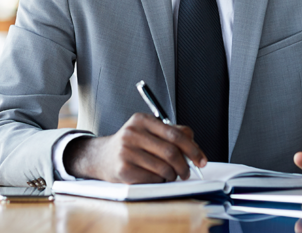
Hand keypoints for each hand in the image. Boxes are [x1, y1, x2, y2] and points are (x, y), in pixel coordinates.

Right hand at [63, 113, 207, 183]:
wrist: (100, 157)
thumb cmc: (130, 144)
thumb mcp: (148, 131)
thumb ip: (171, 132)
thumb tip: (193, 142)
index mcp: (142, 120)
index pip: (175, 134)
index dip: (193, 149)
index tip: (201, 160)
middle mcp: (132, 133)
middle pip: (171, 152)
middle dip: (185, 166)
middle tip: (187, 172)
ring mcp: (126, 151)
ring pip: (164, 168)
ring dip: (172, 175)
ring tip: (170, 174)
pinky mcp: (123, 169)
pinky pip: (153, 178)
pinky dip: (160, 180)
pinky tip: (155, 177)